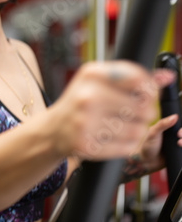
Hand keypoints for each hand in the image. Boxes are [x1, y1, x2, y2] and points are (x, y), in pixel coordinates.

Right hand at [53, 61, 175, 161]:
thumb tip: (167, 77)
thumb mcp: (101, 81)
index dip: (150, 89)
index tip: (147, 94)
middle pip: (142, 107)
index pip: (138, 79)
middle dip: (146, 112)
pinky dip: (128, 144)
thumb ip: (133, 78)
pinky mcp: (88, 144)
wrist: (54, 129)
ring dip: (137, 130)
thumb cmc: (81, 102)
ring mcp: (86, 122)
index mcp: (92, 74)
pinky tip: (117, 137)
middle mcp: (88, 96)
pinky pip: (127, 147)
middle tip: (136, 113)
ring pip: (137, 129)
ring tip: (124, 125)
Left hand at [137, 113, 181, 173]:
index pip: (179, 125)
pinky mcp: (178, 152)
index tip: (178, 133)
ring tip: (179, 144)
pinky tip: (179, 148)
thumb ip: (162, 124)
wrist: (147, 162)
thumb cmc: (147, 146)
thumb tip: (175, 116)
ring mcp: (176, 144)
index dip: (181, 129)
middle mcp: (173, 136)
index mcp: (168, 128)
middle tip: (179, 141)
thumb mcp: (153, 133)